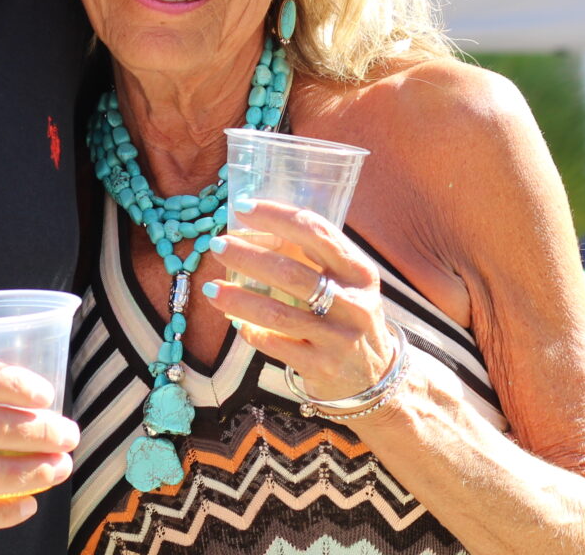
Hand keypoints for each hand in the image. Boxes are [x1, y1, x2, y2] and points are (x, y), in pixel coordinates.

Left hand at [205, 200, 396, 409]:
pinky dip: (252, 332)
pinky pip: (275, 345)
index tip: (243, 207)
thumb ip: (314, 257)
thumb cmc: (348, 315)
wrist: (374, 377)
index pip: (316, 232)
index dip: (277, 215)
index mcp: (358, 271)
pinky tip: (236, 322)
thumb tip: (256, 229)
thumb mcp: (347, 282)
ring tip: (211, 288)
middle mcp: (353, 303)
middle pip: (291, 273)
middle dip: (248, 256)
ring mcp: (338, 338)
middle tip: (217, 245)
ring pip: (277, 313)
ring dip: (238, 299)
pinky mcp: (321, 366)